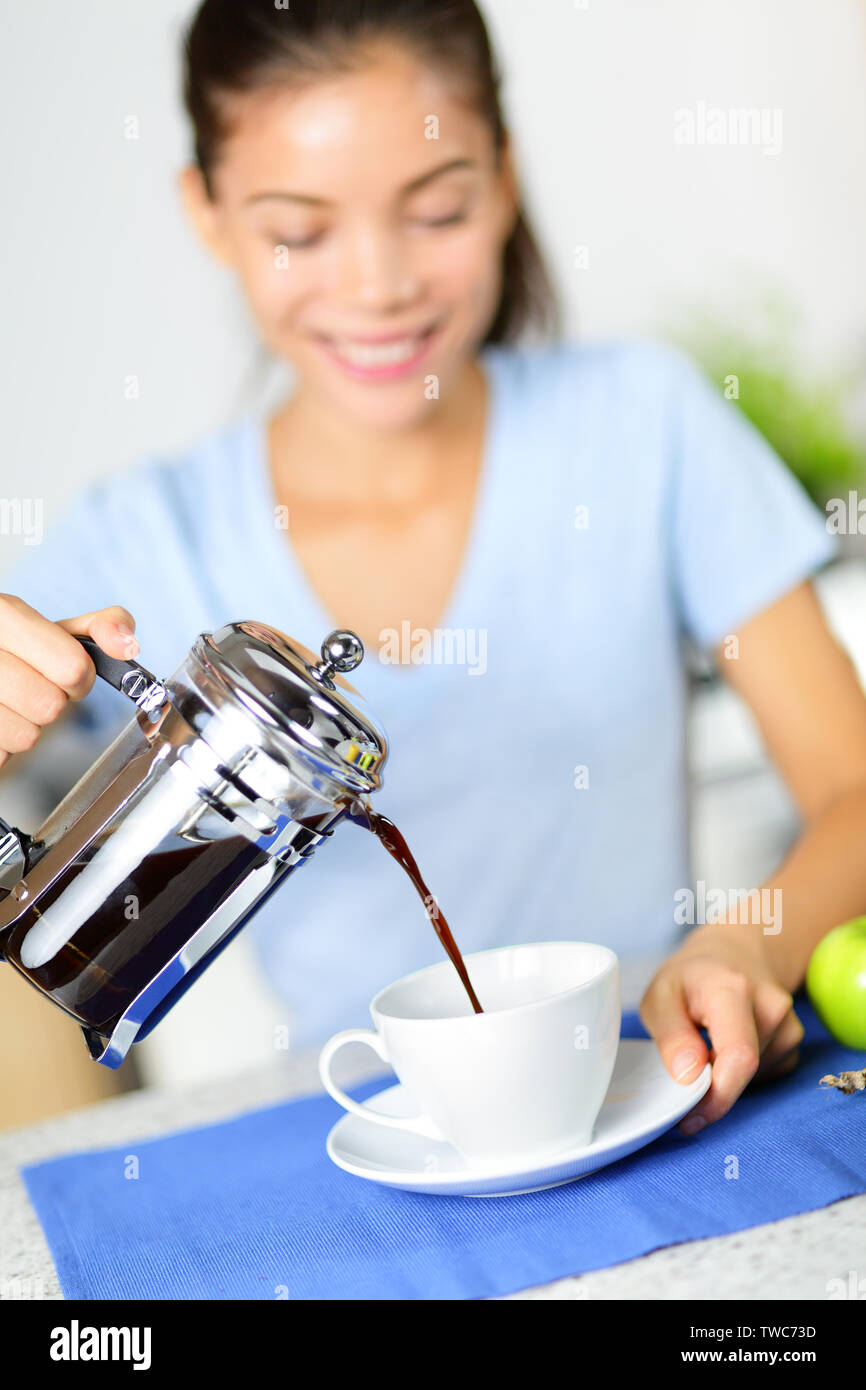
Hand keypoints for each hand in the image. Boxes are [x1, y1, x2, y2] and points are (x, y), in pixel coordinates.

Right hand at [0, 595, 138, 768]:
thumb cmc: (15, 652)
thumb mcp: (56, 629)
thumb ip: (102, 627)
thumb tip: (127, 646)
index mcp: (4, 613)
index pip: (73, 667)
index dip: (79, 677)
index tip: (66, 672)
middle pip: (50, 705)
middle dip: (51, 702)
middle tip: (32, 687)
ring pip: (26, 735)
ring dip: (26, 726)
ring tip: (8, 703)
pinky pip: (2, 755)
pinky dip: (2, 744)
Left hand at [639, 922, 803, 1134]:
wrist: (734, 952)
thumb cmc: (692, 976)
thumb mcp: (661, 995)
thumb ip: (671, 1035)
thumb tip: (688, 1077)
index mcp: (732, 990)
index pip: (739, 1056)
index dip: (717, 1097)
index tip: (690, 1118)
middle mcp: (771, 1006)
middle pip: (744, 1072)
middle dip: (711, 1089)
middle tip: (683, 1075)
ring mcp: (788, 1023)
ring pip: (752, 1076)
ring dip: (724, 1075)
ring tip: (706, 1041)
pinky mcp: (793, 1039)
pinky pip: (765, 1074)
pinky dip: (741, 1072)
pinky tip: (728, 1045)